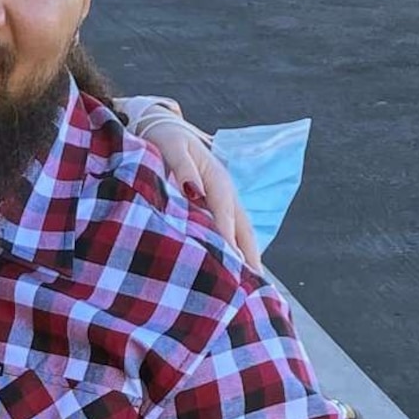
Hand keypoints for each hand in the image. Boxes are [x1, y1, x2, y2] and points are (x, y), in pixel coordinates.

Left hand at [127, 104, 261, 271]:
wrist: (163, 130)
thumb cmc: (165, 140)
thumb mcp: (172, 148)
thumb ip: (183, 168)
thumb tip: (195, 192)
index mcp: (217, 180)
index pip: (226, 215)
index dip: (230, 240)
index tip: (234, 266)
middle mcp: (226, 194)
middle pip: (243, 230)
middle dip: (250, 257)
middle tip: (255, 288)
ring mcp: (223, 202)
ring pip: (241, 233)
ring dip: (247, 258)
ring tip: (251, 287)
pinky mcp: (214, 209)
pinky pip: (230, 233)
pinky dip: (235, 252)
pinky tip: (234, 272)